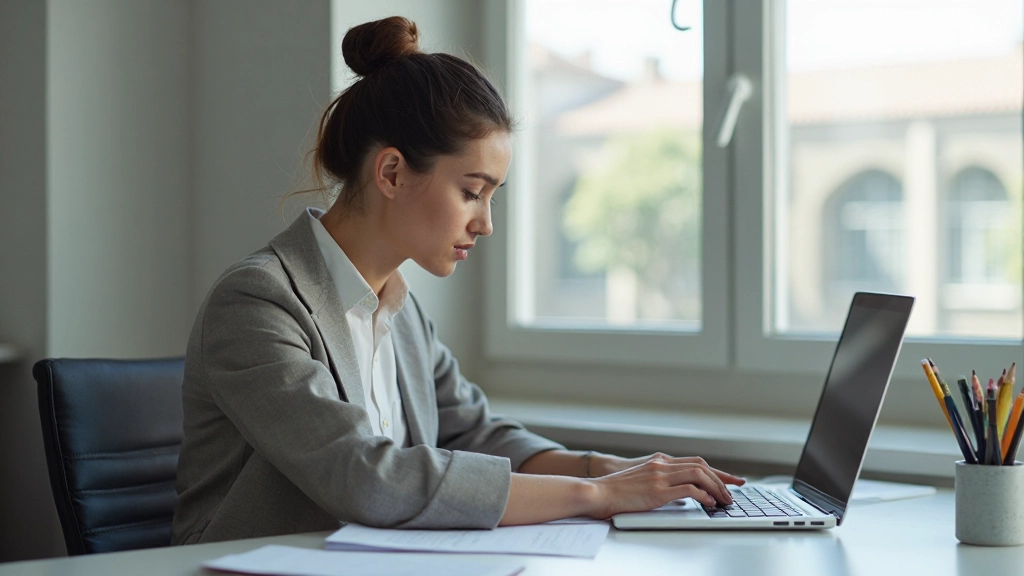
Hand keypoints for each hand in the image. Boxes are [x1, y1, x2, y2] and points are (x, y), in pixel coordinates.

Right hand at [585, 454, 745, 517]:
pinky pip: (688, 489)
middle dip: (722, 479)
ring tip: (723, 500)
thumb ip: (662, 482)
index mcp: (659, 461)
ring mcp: (660, 476)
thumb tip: (682, 494)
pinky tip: (708, 503)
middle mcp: (662, 465)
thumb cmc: (617, 490)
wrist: (598, 491)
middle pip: (701, 466)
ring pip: (699, 475)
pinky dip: (703, 495)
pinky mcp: (657, 490)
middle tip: (733, 492)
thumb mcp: (643, 480)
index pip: (695, 462)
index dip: (716, 471)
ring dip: (716, 488)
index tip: (731, 480)